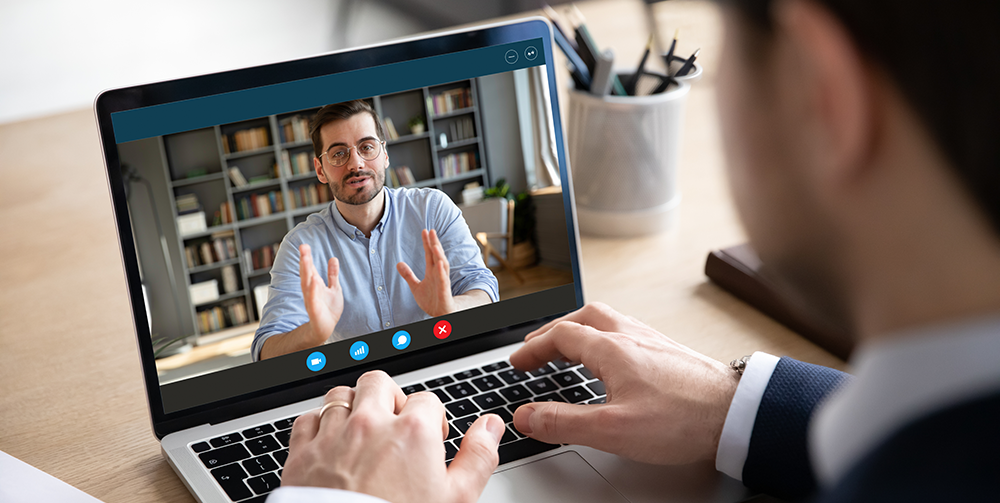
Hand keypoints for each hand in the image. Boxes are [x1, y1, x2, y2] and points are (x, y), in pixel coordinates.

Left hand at [282, 371, 505, 502]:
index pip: (427, 400)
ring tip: (362, 431)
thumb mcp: (457, 498)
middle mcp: (370, 424)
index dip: (432, 420)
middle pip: (379, 383)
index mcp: (412, 431)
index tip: (430, 441)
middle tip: (395, 426)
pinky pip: (307, 418)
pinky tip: (330, 443)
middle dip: (389, 398)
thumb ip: (478, 456)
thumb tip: (491, 426)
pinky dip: (318, 425)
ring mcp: (333, 436)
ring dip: (353, 406)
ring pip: (341, 395)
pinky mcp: (302, 454)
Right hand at [300, 243, 342, 344]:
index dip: (307, 257)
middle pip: (306, 273)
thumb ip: (333, 274)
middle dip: (305, 261)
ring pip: (307, 284)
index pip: (310, 268)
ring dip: (306, 272)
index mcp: (315, 284)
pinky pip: (313, 299)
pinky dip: (313, 291)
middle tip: (303, 247)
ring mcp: (311, 300)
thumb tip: (333, 258)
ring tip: (306, 259)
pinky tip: (314, 281)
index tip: (304, 245)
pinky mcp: (314, 310)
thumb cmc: (329, 309)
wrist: (326, 327)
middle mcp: (311, 290)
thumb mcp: (334, 288)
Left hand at [397, 229, 455, 316]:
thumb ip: (408, 275)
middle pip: (437, 256)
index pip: (430, 254)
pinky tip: (440, 263)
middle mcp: (439, 274)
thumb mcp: (416, 286)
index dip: (427, 243)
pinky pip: (444, 280)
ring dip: (439, 255)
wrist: (440, 315)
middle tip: (431, 231)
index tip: (425, 231)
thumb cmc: (431, 300)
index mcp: (432, 272)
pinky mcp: (445, 291)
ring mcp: (443, 282)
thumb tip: (398, 263)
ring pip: (442, 266)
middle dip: (434, 244)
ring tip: (435, 244)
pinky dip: (442, 272)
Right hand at [509, 302, 738, 464]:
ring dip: (579, 329)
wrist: (736, 413)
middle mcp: (631, 336)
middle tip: (537, 348)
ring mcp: (652, 341)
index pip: (560, 336)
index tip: (517, 363)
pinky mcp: (669, 351)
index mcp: (612, 348)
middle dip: (553, 331)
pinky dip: (604, 336)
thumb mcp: (612, 429)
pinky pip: (626, 330)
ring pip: (606, 320)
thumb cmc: (682, 420)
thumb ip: (563, 422)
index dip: (533, 348)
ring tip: (568, 347)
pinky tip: (612, 356)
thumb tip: (526, 417)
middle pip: (582, 318)